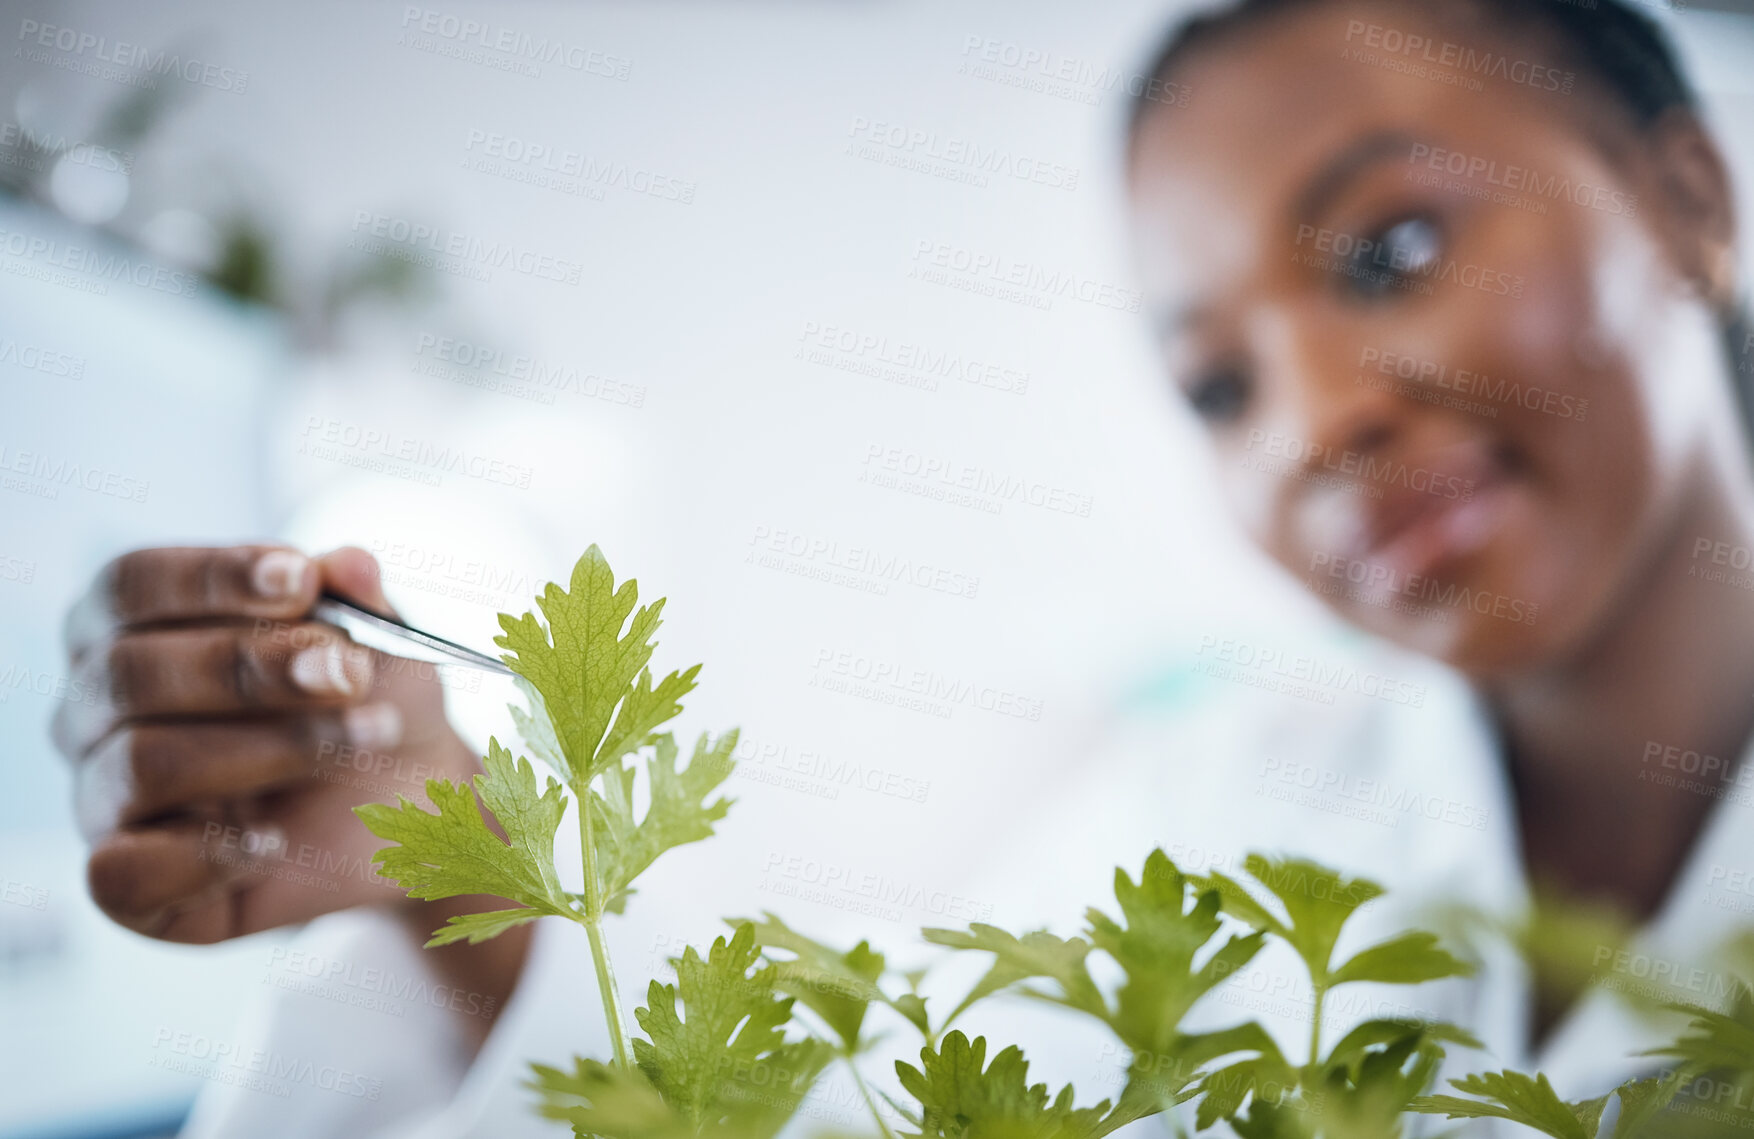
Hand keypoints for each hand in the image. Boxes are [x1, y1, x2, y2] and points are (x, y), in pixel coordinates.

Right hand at [52, 544, 481, 941]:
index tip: (302, 581)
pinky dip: (207, 856)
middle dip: (252, 667)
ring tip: (362, 740)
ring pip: (143, 764)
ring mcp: (104, 799)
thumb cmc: (369, 701)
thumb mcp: (378, 640)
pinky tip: (275, 840)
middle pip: (131, 672)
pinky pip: (122, 876)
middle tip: (350, 675)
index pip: (131, 583)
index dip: (213, 577)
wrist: (413, 802)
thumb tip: (346, 565)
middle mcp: (95, 709)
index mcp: (130, 625)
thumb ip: (359, 600)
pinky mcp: (131, 887)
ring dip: (270, 748)